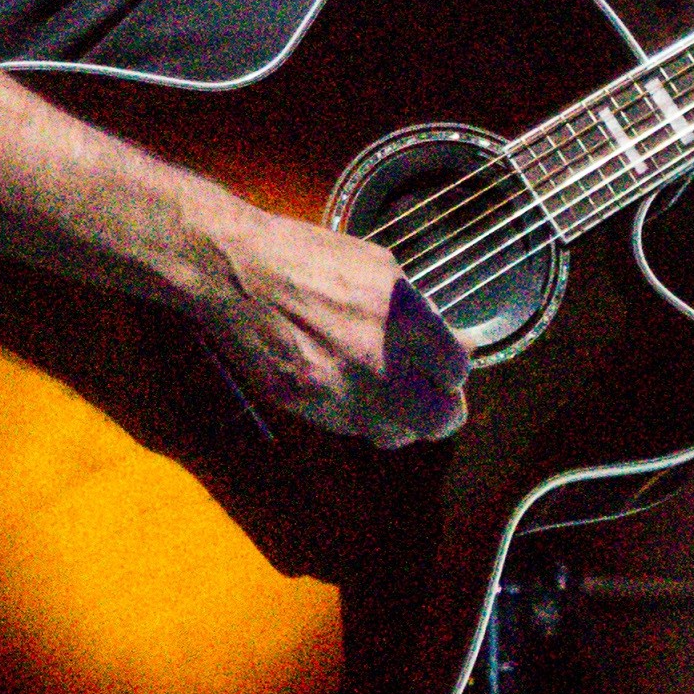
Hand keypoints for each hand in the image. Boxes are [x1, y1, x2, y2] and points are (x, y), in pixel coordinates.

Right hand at [199, 209, 470, 449]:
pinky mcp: (306, 407)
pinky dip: (359, 415)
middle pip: (439, 419)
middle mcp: (378, 360)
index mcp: (402, 315)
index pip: (456, 370)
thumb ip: (420, 311)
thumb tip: (456, 341)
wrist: (238, 272)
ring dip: (400, 419)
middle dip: (444, 411)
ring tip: (388, 393)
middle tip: (436, 399)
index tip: (445, 368)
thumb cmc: (308, 259)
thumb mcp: (378, 267)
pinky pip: (351, 428)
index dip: (454, 371)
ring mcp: (340, 390)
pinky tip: (349, 387)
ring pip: (394, 433)